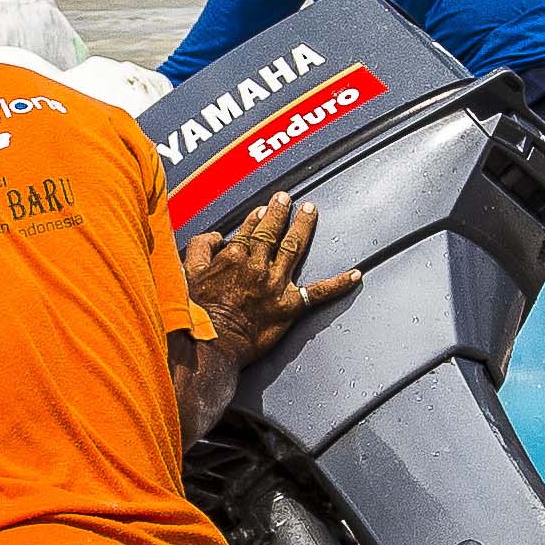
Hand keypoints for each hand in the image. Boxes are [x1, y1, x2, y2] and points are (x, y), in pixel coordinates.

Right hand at [186, 192, 364, 356]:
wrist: (210, 344)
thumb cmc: (197, 314)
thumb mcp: (188, 273)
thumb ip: (200, 248)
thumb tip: (215, 236)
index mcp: (234, 256)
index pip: (249, 230)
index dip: (257, 217)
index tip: (262, 209)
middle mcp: (258, 265)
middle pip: (273, 232)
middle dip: (281, 212)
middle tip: (287, 199)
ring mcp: (276, 285)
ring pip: (294, 248)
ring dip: (304, 227)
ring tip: (310, 212)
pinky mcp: (289, 307)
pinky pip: (319, 293)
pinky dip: (339, 283)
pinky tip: (355, 274)